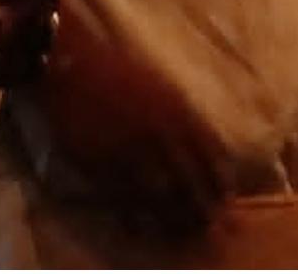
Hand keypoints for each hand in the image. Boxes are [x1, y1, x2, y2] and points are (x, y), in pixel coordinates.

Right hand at [41, 18, 229, 239]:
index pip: (211, 156)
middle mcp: (160, 135)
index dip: (221, 182)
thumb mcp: (163, 85)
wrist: (71, 63)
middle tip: (210, 228)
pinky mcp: (100, 165)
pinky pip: (124, 199)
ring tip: (182, 234)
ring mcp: (130, 152)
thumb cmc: (118, 69)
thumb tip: (205, 144)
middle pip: (189, 182)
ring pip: (160, 196)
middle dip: (202, 208)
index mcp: (178, 112)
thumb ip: (184, 115)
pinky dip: (136, 218)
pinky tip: (143, 229)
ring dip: (174, 219)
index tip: (227, 199)